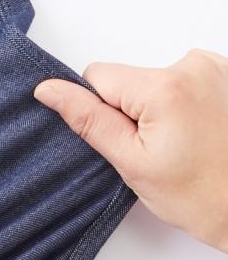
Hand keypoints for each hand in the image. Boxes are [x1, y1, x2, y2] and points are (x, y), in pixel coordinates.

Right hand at [34, 49, 227, 251]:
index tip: (125, 140)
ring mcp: (216, 67)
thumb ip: (88, 120)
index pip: (98, 76)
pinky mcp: (226, 74)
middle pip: (130, 80)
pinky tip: (196, 133)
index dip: (100, 111)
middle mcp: (194, 65)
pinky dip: (181, 105)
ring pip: (154, 82)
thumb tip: (50, 90)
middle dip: (133, 112)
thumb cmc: (198, 195)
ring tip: (180, 143)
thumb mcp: (130, 161)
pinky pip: (181, 82)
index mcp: (165, 86)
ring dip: (158, 110)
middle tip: (157, 149)